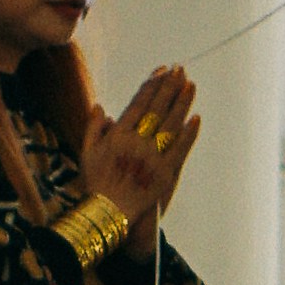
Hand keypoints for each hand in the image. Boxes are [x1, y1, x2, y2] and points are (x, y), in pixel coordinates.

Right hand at [81, 66, 200, 238]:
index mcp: (117, 136)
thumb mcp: (87, 154)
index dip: (152, 85)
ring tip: (191, 84)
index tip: (163, 70)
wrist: (108, 214)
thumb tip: (100, 106)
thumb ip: (93, 128)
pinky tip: (197, 118)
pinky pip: (180, 149)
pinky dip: (189, 133)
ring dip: (182, 103)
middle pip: (157, 109)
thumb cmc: (96, 184)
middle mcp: (135, 144)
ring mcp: (151, 158)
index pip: (139, 104)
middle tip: (182, 69)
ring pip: (171, 124)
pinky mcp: (165, 174)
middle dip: (170, 87)